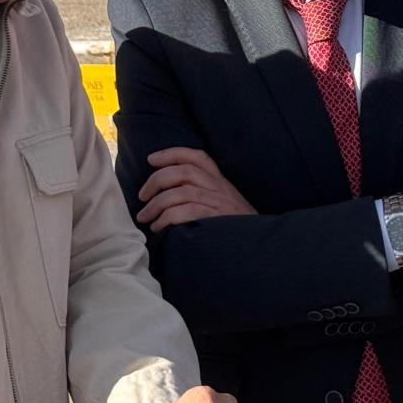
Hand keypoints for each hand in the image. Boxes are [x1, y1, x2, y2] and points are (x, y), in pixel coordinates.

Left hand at [137, 147, 255, 231]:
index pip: (197, 157)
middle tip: (141, 196)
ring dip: (156, 204)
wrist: (260, 248)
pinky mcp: (216, 220)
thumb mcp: (226, 206)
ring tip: (145, 218)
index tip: (151, 159)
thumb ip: (206, 196)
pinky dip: (166, 218)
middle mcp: (221, 189)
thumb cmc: (237, 231)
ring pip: (180, 192)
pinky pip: (185, 212)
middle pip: (183, 171)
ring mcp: (219, 204)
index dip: (172, 153)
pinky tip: (159, 228)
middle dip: (156, 181)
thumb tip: (170, 196)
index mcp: (222, 183)